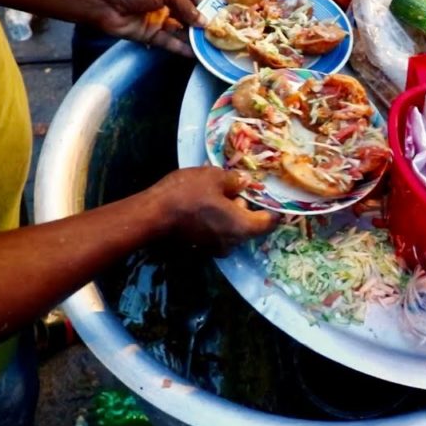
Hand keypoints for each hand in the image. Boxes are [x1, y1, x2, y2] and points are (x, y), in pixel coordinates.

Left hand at [96, 0, 208, 56]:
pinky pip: (170, 43)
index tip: (220, 16)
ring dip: (194, 38)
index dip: (205, 4)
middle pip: (189, 15)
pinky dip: (181, 48)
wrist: (104, 1)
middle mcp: (166, 3)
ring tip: (210, 47)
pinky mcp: (151, 35)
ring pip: (181, 31)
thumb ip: (186, 6)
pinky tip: (195, 54)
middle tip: (219, 35)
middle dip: (202, 24)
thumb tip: (203, 22)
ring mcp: (159, 20)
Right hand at [151, 167, 277, 253]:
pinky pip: (217, 232)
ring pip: (232, 229)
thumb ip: (234, 181)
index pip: (269, 223)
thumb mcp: (214, 177)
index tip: (269, 197)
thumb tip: (244, 182)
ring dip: (229, 213)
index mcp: (242, 227)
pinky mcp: (200, 247)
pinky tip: (203, 203)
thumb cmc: (187, 194)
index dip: (273, 210)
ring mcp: (215, 247)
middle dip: (245, 207)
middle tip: (233, 187)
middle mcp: (232, 242)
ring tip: (215, 193)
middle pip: (249, 226)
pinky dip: (216, 219)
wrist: (152, 214)